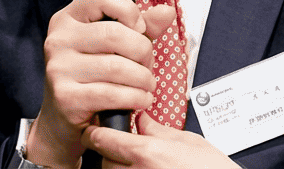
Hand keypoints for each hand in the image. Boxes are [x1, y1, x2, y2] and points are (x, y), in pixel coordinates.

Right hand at [24, 0, 175, 167]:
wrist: (62, 121)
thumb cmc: (91, 79)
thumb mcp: (112, 48)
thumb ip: (139, 29)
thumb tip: (166, 12)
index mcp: (67, 20)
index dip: (127, 9)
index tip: (139, 29)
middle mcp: (58, 40)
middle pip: (115, 34)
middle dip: (143, 52)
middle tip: (147, 67)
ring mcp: (59, 68)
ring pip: (117, 67)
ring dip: (144, 80)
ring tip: (147, 86)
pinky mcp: (65, 96)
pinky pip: (113, 94)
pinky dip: (136, 98)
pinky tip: (141, 100)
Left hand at [82, 111, 239, 167]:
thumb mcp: (188, 142)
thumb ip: (158, 129)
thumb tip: (142, 120)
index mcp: (146, 153)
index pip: (101, 139)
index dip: (95, 132)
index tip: (95, 130)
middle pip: (104, 159)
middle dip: (111, 151)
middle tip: (128, 148)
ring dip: (120, 167)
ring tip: (143, 164)